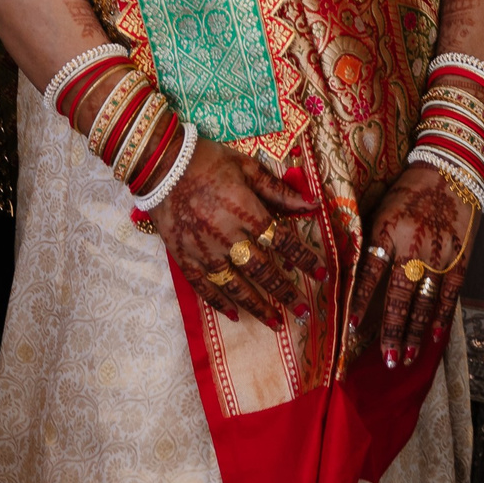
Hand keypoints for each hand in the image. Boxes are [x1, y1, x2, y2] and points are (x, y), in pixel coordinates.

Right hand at [148, 140, 323, 327]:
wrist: (160, 164)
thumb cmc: (207, 159)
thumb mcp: (246, 166)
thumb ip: (278, 190)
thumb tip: (312, 203)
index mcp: (245, 210)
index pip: (283, 242)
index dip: (305, 260)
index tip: (322, 275)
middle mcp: (227, 235)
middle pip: (262, 271)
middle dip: (285, 293)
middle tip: (303, 312)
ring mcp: (203, 249)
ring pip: (235, 286)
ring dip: (257, 306)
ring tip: (275, 322)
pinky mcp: (183, 256)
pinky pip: (203, 286)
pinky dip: (219, 302)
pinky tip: (233, 315)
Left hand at [358, 164, 476, 368]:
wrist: (451, 170)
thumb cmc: (409, 190)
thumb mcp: (381, 208)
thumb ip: (370, 241)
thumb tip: (351, 271)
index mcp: (388, 231)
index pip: (370, 274)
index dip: (360, 302)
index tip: (351, 327)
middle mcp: (413, 247)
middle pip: (399, 297)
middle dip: (392, 332)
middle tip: (386, 359)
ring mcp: (439, 255)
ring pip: (424, 302)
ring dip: (414, 332)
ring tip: (406, 357)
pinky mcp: (460, 258)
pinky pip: (450, 294)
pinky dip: (441, 316)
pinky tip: (434, 336)